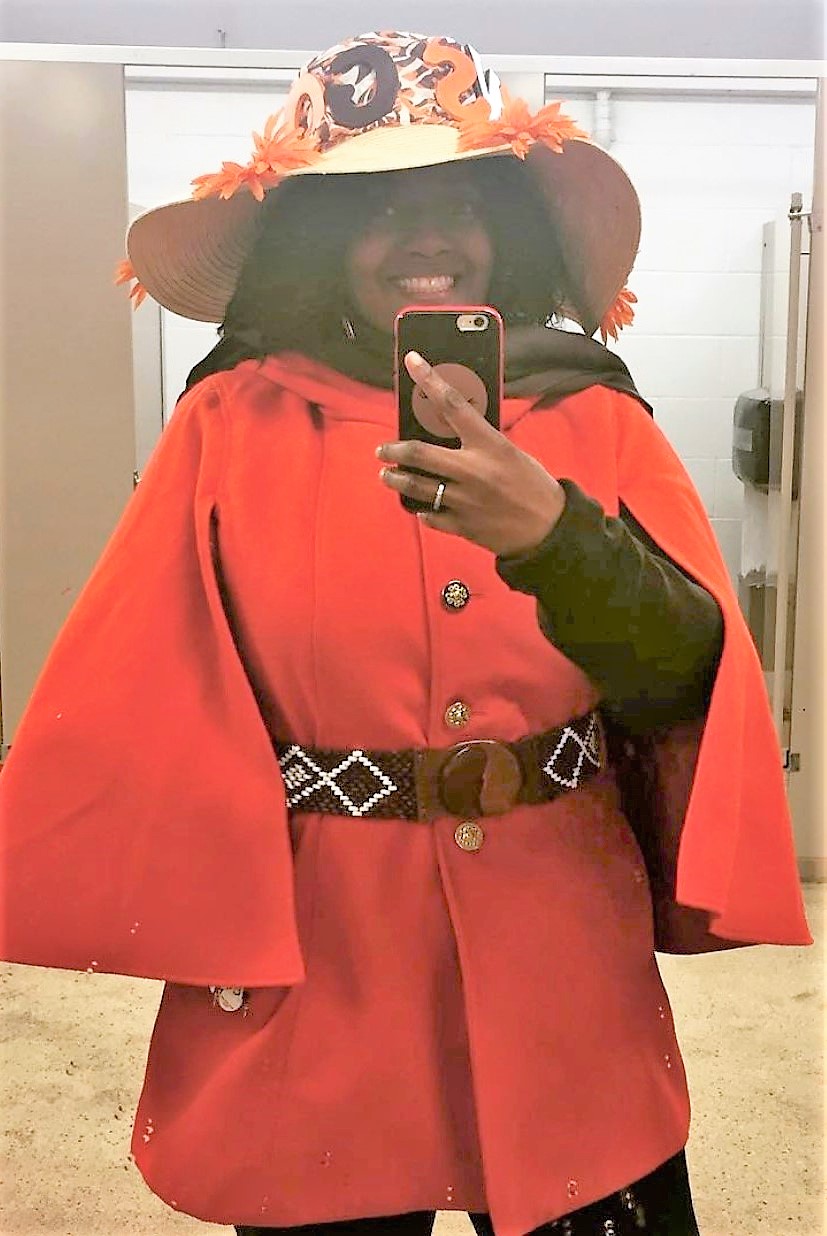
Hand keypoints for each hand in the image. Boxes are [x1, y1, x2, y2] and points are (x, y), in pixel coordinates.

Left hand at [376, 351, 565, 557]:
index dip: (430, 380)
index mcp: (489, 445)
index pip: (453, 404)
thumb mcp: (510, 453)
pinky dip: (421, 509)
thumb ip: (480, 442)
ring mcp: (464, 500)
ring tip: (387, 475)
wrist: (548, 528)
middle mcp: (472, 470)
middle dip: (393, 450)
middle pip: (419, 453)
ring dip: (395, 480)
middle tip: (382, 450)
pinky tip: (419, 506)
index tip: (412, 361)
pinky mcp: (462, 525)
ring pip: (416, 487)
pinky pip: (430, 516)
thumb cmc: (533, 485)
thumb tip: (450, 431)